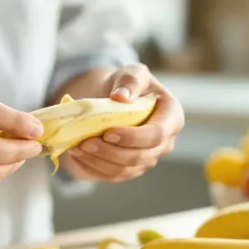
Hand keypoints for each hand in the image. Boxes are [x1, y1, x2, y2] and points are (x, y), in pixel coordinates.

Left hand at [62, 64, 183, 181]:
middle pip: (139, 157)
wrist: (118, 99)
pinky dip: (93, 167)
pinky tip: (77, 155)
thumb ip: (130, 80)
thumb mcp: (133, 72)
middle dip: (110, 152)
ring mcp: (148, 159)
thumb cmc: (129, 85)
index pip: (156, 135)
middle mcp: (165, 144)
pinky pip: (113, 175)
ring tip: (77, 148)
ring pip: (125, 170)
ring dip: (98, 161)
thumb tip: (121, 96)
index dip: (132, 137)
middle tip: (86, 142)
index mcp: (172, 118)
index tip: (108, 132)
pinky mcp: (131, 169)